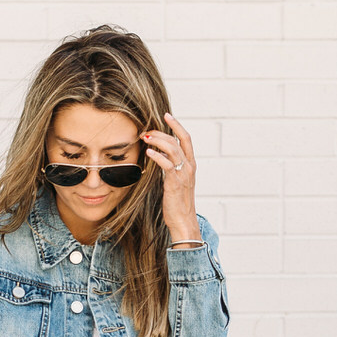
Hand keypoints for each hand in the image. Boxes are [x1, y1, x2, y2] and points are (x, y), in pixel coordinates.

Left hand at [141, 113, 200, 245]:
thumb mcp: (176, 181)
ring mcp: (183, 175)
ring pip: (173, 149)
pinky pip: (167, 165)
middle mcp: (189, 167)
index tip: (166, 115)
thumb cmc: (178, 203)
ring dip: (158, 141)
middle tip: (147, 131)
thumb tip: (159, 154)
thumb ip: (171, 166)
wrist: (184, 221)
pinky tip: (148, 153)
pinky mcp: (175, 183)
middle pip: (178, 141)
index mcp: (191, 164)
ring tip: (145, 137)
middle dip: (162, 132)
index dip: (177, 125)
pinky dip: (158, 157)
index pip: (186, 138)